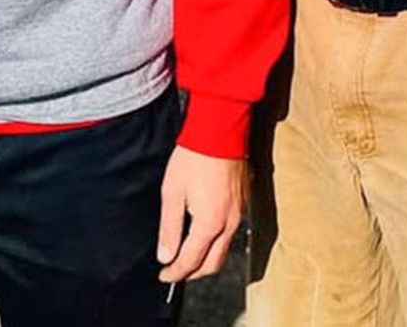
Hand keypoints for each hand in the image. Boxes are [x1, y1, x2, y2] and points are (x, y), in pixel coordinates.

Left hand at [156, 146, 245, 283]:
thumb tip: (165, 255)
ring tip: (187, 256)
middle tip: (175, 271)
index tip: (164, 275)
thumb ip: (169, 228)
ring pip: (224, 250)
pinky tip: (203, 235)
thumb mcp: (172, 193)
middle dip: (192, 273)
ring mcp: (239, 214)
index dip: (175, 273)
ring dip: (206, 259)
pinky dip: (216, 243)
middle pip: (212, 264)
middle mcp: (229, 223)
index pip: (192, 261)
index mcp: (210, 224)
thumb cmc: (194, 157)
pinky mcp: (243, 203)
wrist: (220, 130)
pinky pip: (231, 233)